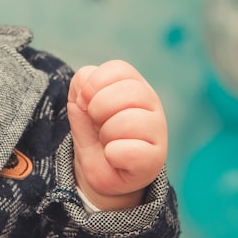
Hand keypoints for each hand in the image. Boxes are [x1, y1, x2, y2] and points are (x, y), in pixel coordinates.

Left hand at [67, 60, 167, 210]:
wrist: (101, 169)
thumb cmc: (94, 131)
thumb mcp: (80, 104)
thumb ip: (81, 86)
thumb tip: (86, 88)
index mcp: (134, 85)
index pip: (119, 69)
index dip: (94, 85)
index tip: (86, 101)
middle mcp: (151, 104)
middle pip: (126, 92)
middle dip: (98, 109)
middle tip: (98, 124)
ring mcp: (157, 131)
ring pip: (127, 121)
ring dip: (106, 134)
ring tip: (107, 141)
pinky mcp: (155, 159)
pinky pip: (130, 151)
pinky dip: (113, 155)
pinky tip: (114, 157)